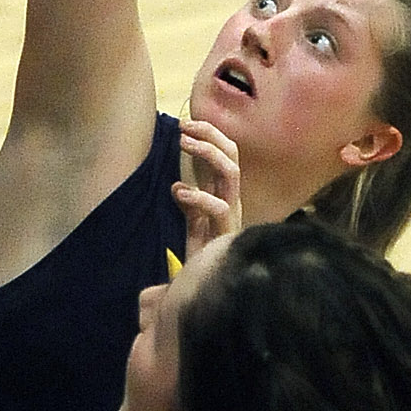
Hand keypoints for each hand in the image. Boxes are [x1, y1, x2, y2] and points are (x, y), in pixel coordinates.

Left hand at [175, 118, 241, 255]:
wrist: (208, 285)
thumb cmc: (204, 253)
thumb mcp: (194, 222)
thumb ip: (189, 202)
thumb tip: (178, 184)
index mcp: (224, 194)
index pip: (227, 154)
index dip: (210, 135)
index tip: (186, 124)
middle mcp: (231, 200)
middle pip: (232, 156)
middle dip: (211, 136)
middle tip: (184, 127)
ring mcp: (231, 215)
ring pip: (231, 174)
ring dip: (207, 153)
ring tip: (183, 143)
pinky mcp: (225, 233)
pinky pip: (220, 208)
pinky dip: (199, 196)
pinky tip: (179, 191)